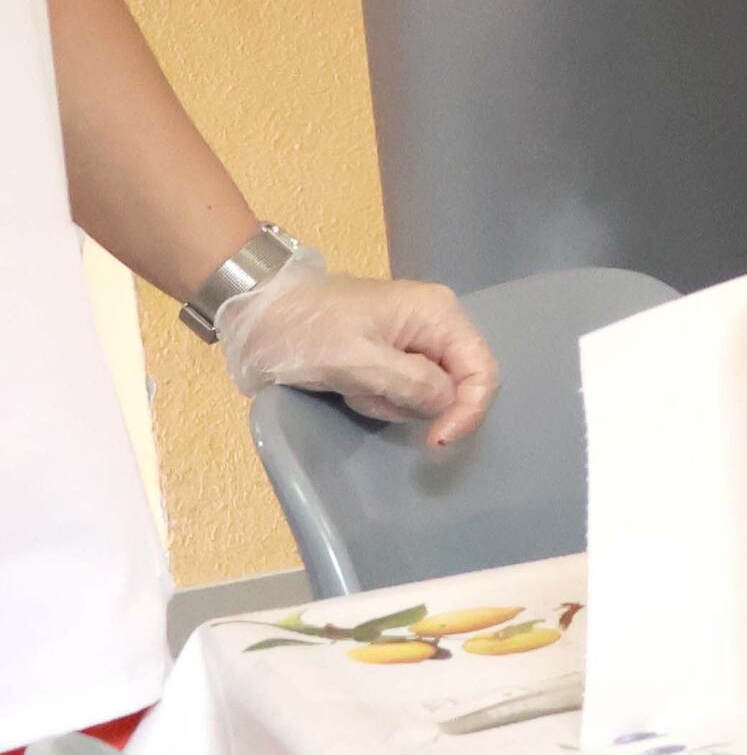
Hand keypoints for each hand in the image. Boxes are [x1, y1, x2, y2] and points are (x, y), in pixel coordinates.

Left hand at [212, 252, 496, 448]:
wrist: (257, 312)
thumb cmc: (306, 332)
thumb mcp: (356, 360)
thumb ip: (411, 383)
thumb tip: (448, 404)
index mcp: (437, 314)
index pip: (481, 371)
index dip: (468, 410)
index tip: (435, 441)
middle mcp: (435, 322)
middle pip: (455, 384)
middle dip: (413, 401)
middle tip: (367, 393)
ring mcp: (413, 337)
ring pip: (427, 392)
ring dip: (389, 400)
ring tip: (350, 385)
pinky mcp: (392, 351)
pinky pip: (403, 388)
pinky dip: (377, 395)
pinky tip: (348, 383)